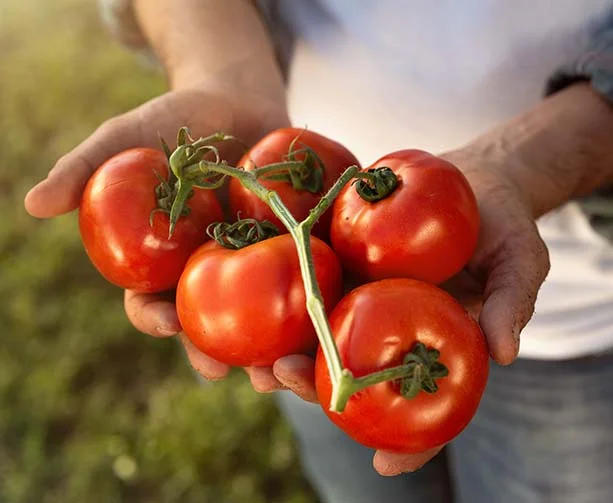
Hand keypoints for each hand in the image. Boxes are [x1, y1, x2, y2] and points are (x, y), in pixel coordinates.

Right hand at [24, 86, 290, 388]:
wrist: (236, 98)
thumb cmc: (174, 119)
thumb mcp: (126, 137)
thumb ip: (86, 168)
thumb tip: (33, 203)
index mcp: (165, 261)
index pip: (151, 300)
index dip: (153, 317)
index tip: (164, 323)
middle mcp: (209, 270)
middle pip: (208, 324)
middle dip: (214, 352)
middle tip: (227, 372)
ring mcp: (255, 262)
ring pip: (259, 318)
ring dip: (267, 349)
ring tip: (278, 368)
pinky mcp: (295, 247)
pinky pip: (305, 276)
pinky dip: (313, 297)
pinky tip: (324, 312)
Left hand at [265, 143, 550, 474]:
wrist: (471, 180)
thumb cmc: (502, 224)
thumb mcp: (520, 259)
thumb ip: (513, 301)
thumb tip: (503, 353)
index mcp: (432, 343)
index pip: (424, 402)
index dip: (411, 441)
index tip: (386, 465)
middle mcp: (391, 330)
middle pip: (355, 374)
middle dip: (316, 387)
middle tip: (282, 380)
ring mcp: (361, 297)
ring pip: (321, 338)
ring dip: (284, 353)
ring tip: (255, 361)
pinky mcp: (341, 260)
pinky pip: (309, 280)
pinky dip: (281, 294)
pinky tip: (252, 301)